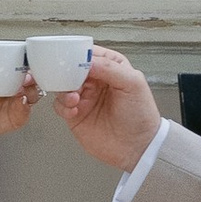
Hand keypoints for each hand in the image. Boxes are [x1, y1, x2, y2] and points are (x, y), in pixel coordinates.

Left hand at [0, 73, 38, 167]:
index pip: (24, 66)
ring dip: (31, 90)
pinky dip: (25, 105)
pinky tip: (19, 101)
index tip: (29, 62)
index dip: (29, 64)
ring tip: (20, 88)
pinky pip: (26, 111)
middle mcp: (13, 87)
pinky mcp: (16, 117)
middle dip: (34, 76)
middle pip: (34, 79)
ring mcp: (15, 102)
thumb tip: (15, 73)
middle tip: (27, 76)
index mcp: (6, 74)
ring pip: (34, 94)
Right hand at [54, 46, 162, 175]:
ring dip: (64, 90)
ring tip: (74, 98)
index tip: (73, 60)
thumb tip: (88, 61)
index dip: (80, 55)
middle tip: (68, 78)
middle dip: (67, 72)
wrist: (137, 147)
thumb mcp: (133, 84)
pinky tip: (73, 110)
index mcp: (111, 67)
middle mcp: (96, 80)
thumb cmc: (141, 116)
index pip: (90, 53)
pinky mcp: (75, 114)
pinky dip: (63, 106)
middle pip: (72, 68)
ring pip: (63, 85)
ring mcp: (84, 97)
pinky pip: (60, 105)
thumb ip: (111, 69)